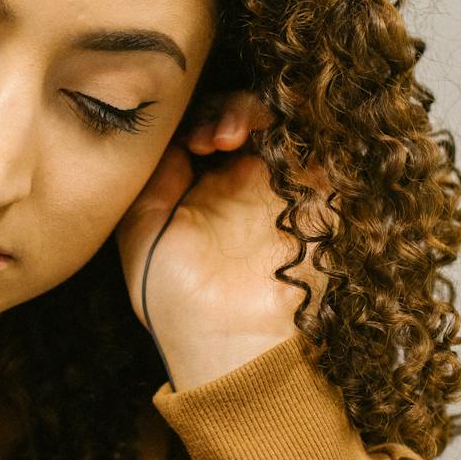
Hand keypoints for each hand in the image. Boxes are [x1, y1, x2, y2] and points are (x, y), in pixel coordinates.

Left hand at [115, 91, 328, 390]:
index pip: (200, 127)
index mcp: (202, 191)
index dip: (191, 119)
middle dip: (222, 111)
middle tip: (209, 139)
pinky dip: (291, 126)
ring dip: (252, 113)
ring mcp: (280, 188)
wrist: (235, 348)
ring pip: (274, 121)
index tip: (182, 141)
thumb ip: (150, 180)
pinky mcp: (318, 197)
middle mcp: (244, 184)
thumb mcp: (142, 235)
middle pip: (239, 116)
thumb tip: (167, 137)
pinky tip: (260, 140)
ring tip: (228, 139)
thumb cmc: (181, 306)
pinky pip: (313, 142)